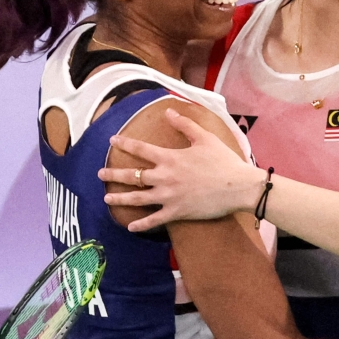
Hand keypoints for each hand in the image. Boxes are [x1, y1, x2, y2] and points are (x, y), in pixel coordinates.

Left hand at [98, 109, 264, 231]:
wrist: (238, 187)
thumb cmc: (224, 161)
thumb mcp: (205, 138)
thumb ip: (185, 125)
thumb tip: (168, 111)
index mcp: (170, 158)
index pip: (141, 149)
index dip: (125, 144)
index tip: (112, 141)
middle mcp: (165, 177)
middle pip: (132, 176)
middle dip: (113, 174)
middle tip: (100, 174)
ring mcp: (169, 197)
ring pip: (138, 199)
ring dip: (120, 198)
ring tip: (107, 198)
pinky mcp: (177, 212)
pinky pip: (154, 220)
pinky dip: (141, 225)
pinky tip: (130, 226)